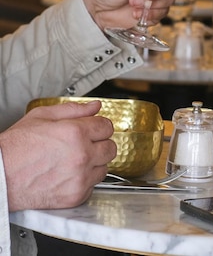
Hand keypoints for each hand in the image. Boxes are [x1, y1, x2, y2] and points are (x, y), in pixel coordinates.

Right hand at [0, 100, 115, 211]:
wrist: (0, 176)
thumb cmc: (16, 148)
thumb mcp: (42, 117)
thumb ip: (73, 109)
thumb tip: (94, 106)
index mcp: (75, 133)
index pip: (107, 126)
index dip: (99, 125)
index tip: (94, 127)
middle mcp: (81, 156)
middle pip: (111, 147)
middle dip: (100, 142)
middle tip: (86, 142)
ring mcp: (80, 178)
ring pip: (105, 167)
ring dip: (95, 162)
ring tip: (75, 159)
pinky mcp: (75, 196)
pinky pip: (93, 186)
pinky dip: (85, 179)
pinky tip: (70, 173)